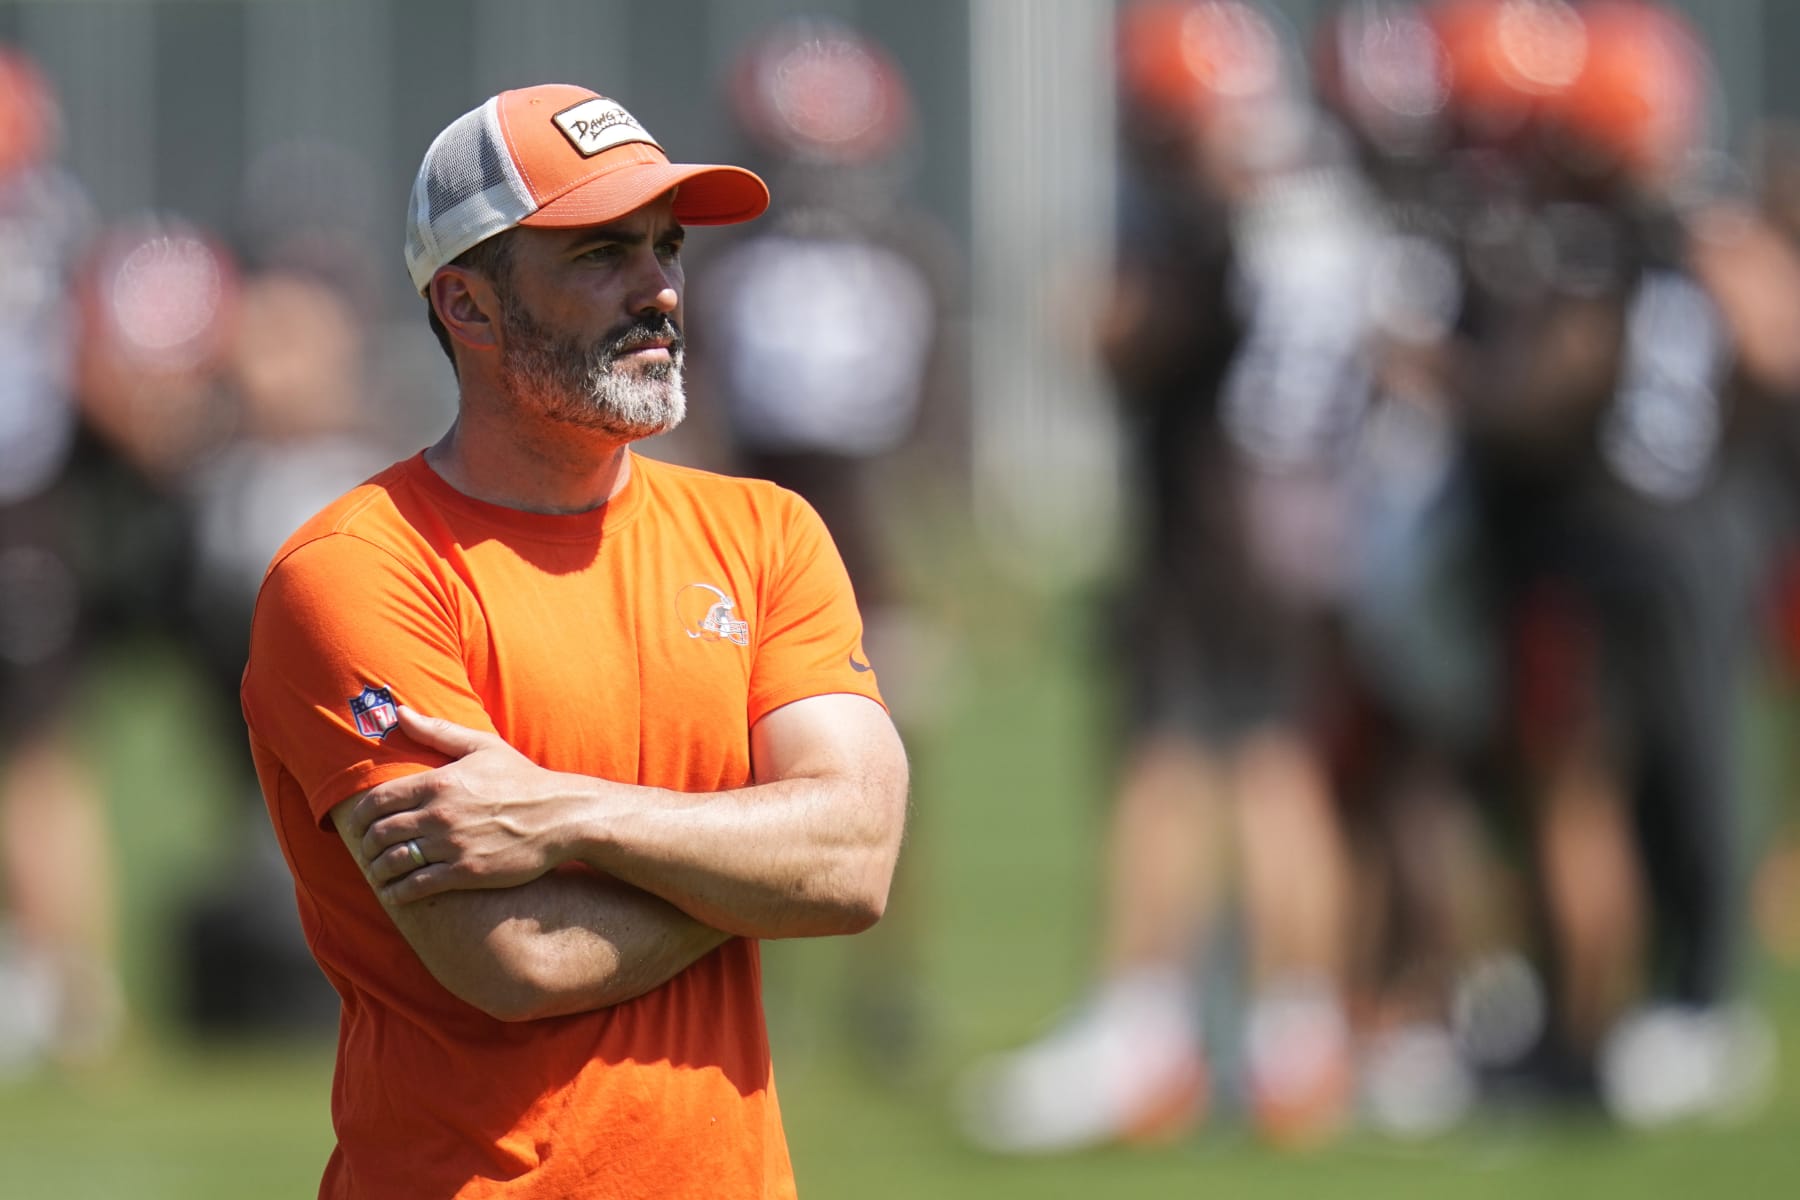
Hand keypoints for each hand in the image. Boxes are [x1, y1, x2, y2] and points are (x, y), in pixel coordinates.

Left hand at [348, 707, 583, 903]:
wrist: (561, 816)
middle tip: (365, 851)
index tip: (358, 825)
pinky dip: (398, 892)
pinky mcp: (466, 873)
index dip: (360, 816)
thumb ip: (437, 730)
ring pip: (394, 862)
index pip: (378, 800)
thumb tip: (399, 711)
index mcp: (439, 783)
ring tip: (378, 873)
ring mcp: (452, 845)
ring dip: (378, 870)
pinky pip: (417, 886)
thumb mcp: (483, 747)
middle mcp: (440, 815)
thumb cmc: (522, 780)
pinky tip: (395, 893)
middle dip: (365, 845)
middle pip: (380, 833)